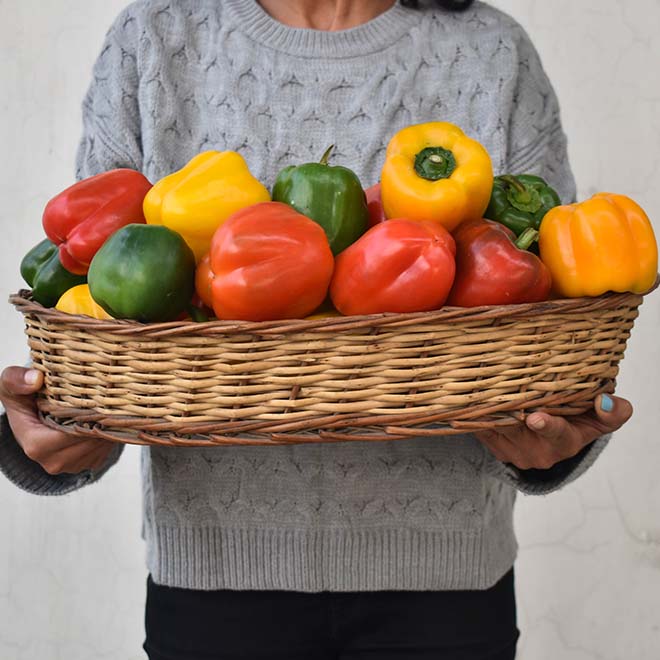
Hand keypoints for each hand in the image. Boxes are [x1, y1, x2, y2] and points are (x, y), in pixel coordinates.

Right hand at [0, 366, 115, 474]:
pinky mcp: (87, 465)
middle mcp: (53, 461)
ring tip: (107, 409)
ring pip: (101, 445)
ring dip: (106, 428)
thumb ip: (15, 380)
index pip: (73, 432)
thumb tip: (35, 379)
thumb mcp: (10, 384)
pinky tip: (103, 420)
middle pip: (90, 440)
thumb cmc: (23, 398)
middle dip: (100, 421)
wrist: (31, 415)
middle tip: (109, 401)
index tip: (97, 400)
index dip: (88, 416)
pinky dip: (108, 435)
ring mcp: (72, 466)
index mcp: (36, 445)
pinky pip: (106, 450)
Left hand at [476, 394, 632, 469]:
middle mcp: (539, 452)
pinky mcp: (494, 448)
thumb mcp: (603, 419)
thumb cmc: (580, 421)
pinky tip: (474, 395)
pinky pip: (482, 427)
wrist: (553, 442)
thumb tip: (604, 401)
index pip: (558, 434)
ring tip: (482, 386)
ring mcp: (514, 452)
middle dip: (508, 409)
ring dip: (490, 407)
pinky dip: (478, 411)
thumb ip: (614, 412)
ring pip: (497, 425)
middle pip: (519, 427)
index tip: (535, 418)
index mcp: (567, 442)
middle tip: (496, 391)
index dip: (547, 425)